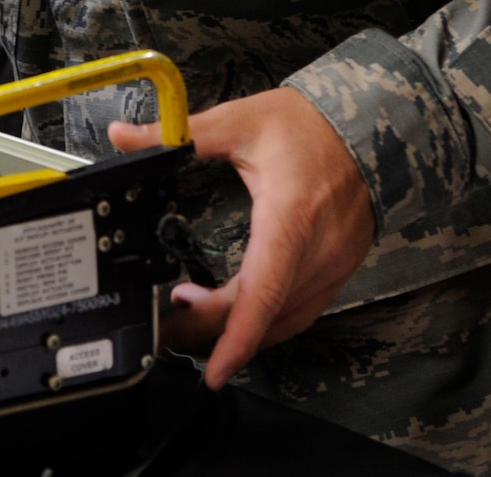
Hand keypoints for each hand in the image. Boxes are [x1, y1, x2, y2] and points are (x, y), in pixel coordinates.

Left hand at [109, 87, 374, 389]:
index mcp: (290, 216)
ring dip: (237, 329)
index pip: (263, 290)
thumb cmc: (308, 126)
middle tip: (166, 329)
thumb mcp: (238, 121)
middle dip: (210, 331)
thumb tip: (122, 136)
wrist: (368, 129)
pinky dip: (265, 322)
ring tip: (188, 315)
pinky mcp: (336, 271)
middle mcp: (315, 251)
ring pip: (282, 321)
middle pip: (261, 313)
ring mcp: (331, 266)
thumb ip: (178, 135)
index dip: (236, 336)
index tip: (214, 370)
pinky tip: (235, 314)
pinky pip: (300, 312)